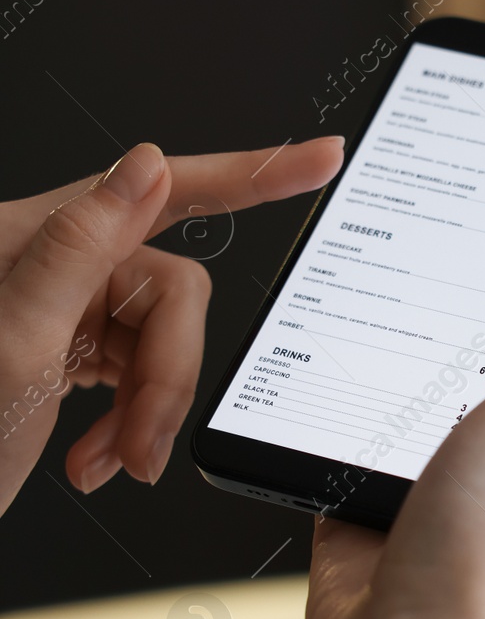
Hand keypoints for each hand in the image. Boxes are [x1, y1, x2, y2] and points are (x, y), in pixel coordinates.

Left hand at [0, 138, 344, 513]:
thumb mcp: (14, 345)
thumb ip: (78, 248)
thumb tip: (142, 170)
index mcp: (31, 235)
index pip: (162, 189)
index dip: (252, 173)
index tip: (320, 160)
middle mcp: (51, 262)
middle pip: (175, 295)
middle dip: (169, 376)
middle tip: (142, 441)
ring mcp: (63, 308)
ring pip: (166, 343)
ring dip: (149, 414)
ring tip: (108, 459)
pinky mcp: (71, 349)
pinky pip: (142, 375)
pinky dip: (131, 424)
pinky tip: (95, 454)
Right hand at [304, 275, 484, 618]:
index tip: (484, 244)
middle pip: (462, 379)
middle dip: (435, 336)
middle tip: (402, 270)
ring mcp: (429, 497)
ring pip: (395, 411)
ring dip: (375, 380)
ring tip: (350, 313)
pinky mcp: (364, 519)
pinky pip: (338, 454)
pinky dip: (323, 429)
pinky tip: (309, 385)